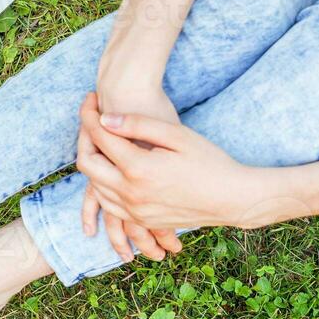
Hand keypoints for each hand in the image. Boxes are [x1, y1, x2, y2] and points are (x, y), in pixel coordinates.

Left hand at [77, 94, 275, 230]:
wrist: (234, 199)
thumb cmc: (210, 162)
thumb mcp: (177, 135)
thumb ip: (139, 125)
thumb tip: (106, 118)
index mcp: (139, 168)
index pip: (99, 137)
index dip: (89, 114)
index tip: (91, 98)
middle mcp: (131, 193)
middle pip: (87, 164)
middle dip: (84, 138)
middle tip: (92, 119)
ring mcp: (135, 211)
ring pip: (94, 186)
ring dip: (92, 162)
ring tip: (100, 140)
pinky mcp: (141, 220)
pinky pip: (109, 203)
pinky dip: (103, 184)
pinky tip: (112, 168)